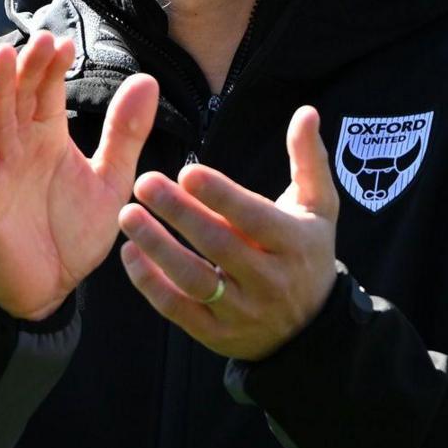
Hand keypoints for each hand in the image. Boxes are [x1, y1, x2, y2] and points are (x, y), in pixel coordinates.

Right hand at [0, 35, 158, 320]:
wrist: (48, 290)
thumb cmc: (73, 235)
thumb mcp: (110, 181)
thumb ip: (126, 133)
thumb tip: (147, 79)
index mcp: (48, 139)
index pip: (46, 92)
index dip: (52, 67)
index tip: (64, 44)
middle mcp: (20, 148)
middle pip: (20, 98)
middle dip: (27, 68)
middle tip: (41, 40)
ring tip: (5, 56)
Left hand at [117, 105, 339, 360]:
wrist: (311, 329)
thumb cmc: (307, 252)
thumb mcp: (319, 207)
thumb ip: (308, 158)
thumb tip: (306, 112)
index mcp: (294, 243)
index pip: (253, 218)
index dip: (220, 196)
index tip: (187, 172)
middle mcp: (270, 280)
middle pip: (218, 245)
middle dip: (179, 213)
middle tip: (144, 181)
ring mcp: (243, 311)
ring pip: (193, 279)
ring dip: (157, 247)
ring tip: (127, 215)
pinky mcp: (217, 335)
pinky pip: (178, 310)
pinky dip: (150, 284)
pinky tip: (130, 254)